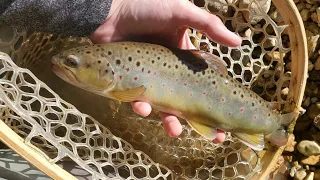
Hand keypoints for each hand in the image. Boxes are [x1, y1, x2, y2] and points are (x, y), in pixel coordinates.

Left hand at [89, 0, 241, 142]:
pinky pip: (135, 98)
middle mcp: (167, 69)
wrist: (109, 8)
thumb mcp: (181, 12)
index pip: (202, 81)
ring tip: (174, 131)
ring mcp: (147, 76)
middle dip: (197, 119)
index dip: (212, 99)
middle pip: (184, 100)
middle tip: (214, 138)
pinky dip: (139, 105)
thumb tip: (239, 43)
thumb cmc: (146, 6)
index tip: (224, 117)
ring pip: (161, 105)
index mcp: (182, 55)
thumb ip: (208, 26)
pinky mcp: (128, 80)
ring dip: (168, 120)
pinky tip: (142, 107)